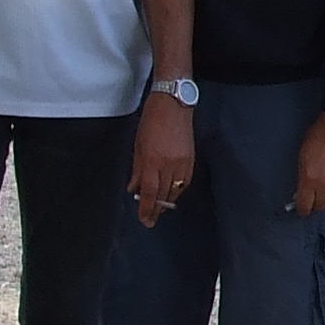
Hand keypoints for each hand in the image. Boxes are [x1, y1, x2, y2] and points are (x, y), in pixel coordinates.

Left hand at [127, 92, 196, 226]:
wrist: (173, 104)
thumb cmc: (151, 121)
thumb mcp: (138, 145)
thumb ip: (136, 168)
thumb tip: (134, 187)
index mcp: (153, 161)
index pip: (150, 192)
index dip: (147, 208)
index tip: (145, 220)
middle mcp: (169, 165)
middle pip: (164, 195)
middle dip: (157, 209)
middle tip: (150, 218)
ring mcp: (182, 162)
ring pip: (176, 190)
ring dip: (168, 201)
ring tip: (160, 208)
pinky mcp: (191, 159)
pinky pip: (185, 182)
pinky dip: (178, 190)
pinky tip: (173, 193)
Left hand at [293, 114, 324, 214]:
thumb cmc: (317, 138)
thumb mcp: (302, 158)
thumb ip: (302, 178)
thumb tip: (300, 192)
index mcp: (310, 179)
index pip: (305, 205)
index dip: (302, 209)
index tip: (301, 210)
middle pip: (320, 206)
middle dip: (314, 205)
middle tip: (311, 200)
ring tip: (322, 191)